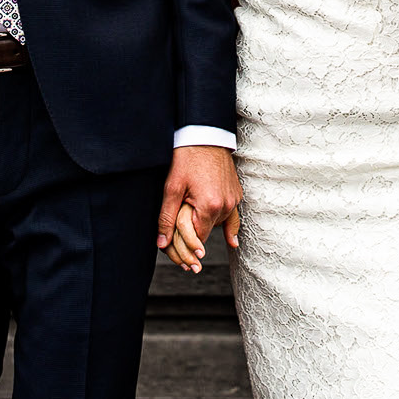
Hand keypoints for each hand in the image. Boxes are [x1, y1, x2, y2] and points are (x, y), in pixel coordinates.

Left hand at [157, 145, 241, 273]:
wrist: (205, 133)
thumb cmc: (186, 158)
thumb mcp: (172, 188)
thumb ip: (167, 218)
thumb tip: (162, 244)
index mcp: (210, 207)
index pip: (198, 239)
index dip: (186, 250)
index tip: (183, 265)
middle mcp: (226, 206)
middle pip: (208, 233)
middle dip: (194, 240)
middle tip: (185, 259)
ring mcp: (233, 199)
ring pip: (218, 224)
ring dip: (206, 226)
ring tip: (194, 232)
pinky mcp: (236, 193)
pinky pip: (232, 215)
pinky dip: (230, 226)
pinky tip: (232, 241)